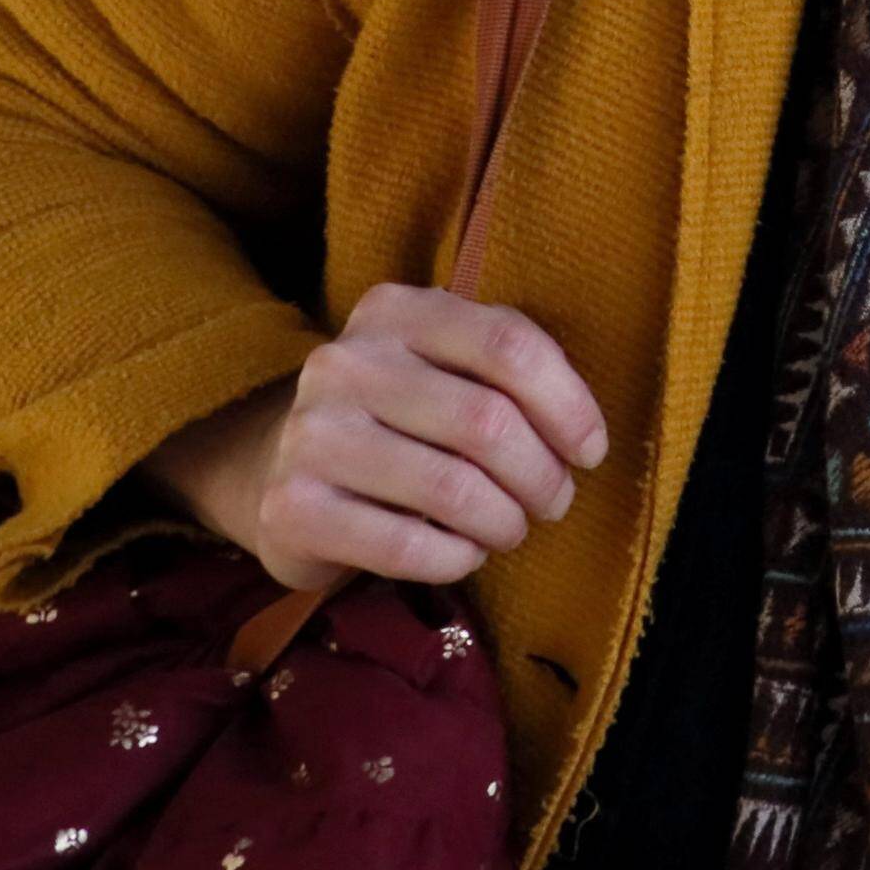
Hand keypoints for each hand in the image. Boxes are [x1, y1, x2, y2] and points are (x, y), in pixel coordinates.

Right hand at [147, 280, 608, 590]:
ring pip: (452, 489)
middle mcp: (344, 363)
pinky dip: (454, 559)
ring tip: (510, 529)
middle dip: (541, 475)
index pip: (509, 346)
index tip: (591, 452)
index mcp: (395, 311)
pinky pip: (404, 546)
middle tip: (554, 502)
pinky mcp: (290, 508)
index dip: (568, 406)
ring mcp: (309, 435)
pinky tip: (463, 554)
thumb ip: (512, 370)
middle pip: (487, 422)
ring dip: (504, 522)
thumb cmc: (399, 416)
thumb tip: (583, 437)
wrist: (277, 467)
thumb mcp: (448, 364)